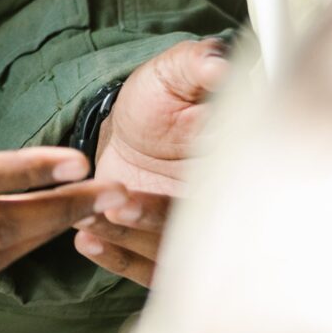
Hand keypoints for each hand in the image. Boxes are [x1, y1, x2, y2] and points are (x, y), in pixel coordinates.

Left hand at [74, 36, 229, 287]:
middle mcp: (228, 206)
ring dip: (130, 239)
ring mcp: (198, 236)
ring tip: (89, 218)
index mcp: (243, 163)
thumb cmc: (162, 97)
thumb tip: (219, 62)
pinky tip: (88, 240)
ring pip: (174, 254)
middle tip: (116, 205)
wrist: (135, 130)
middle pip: (206, 232)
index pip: (241, 187)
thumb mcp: (178, 72)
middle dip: (157, 221)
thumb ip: (199, 65)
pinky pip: (149, 270)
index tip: (149, 188)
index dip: (203, 192)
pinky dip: (119, 260)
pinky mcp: (167, 254)